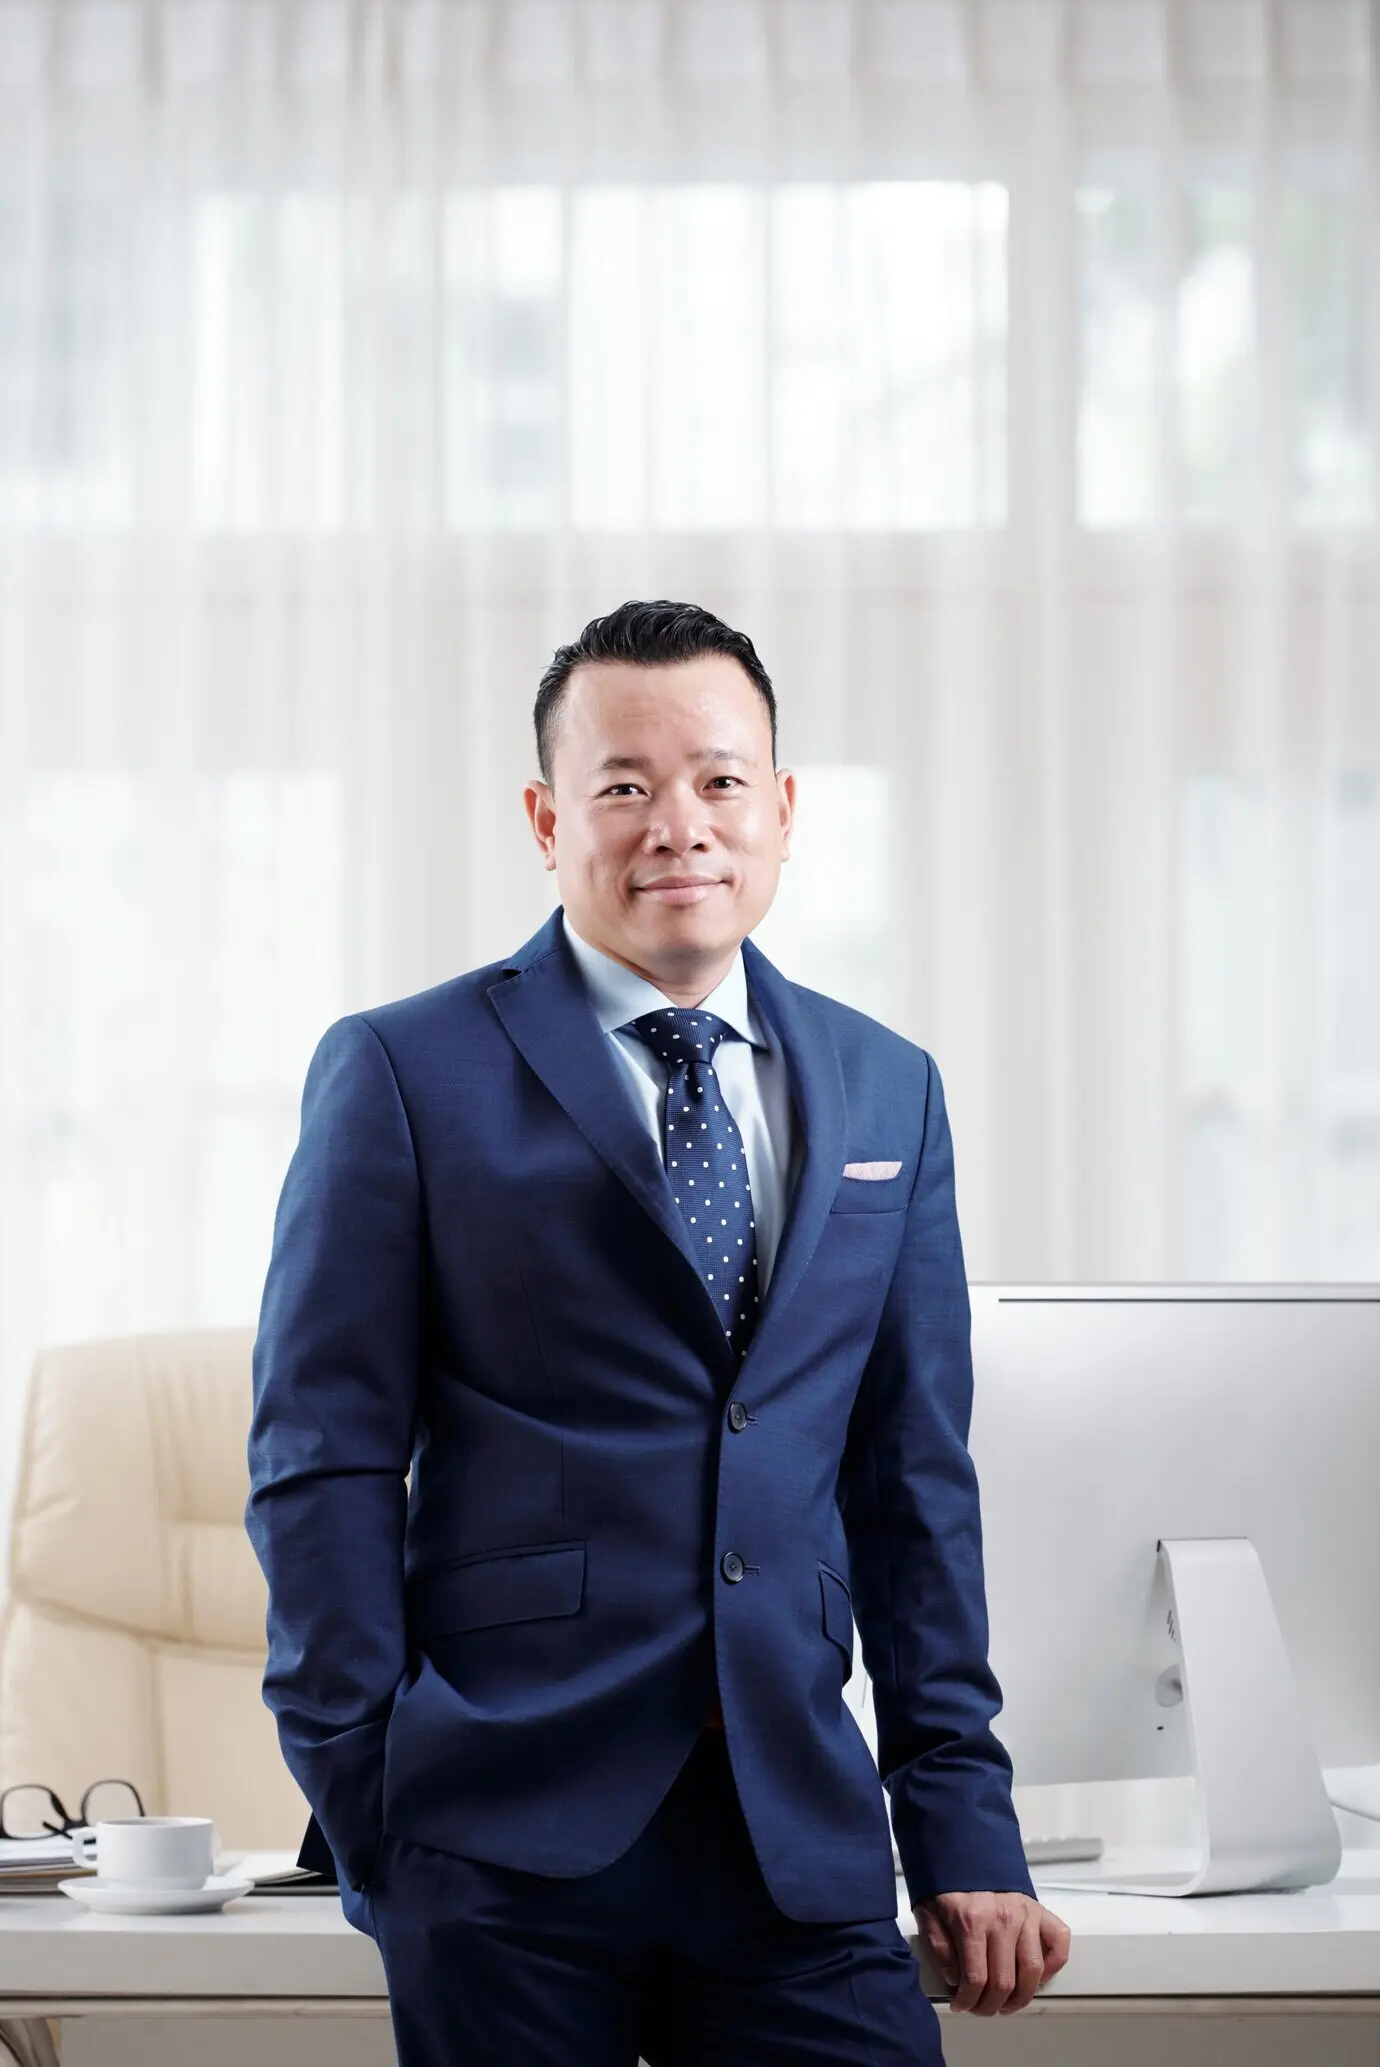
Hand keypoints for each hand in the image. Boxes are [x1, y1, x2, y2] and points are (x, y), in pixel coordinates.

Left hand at [914, 1890, 1070, 2015]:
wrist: (965, 1846)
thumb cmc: (947, 1881)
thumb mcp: (928, 1911)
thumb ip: (939, 1947)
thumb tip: (955, 1979)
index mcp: (972, 1919)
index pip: (976, 1979)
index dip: (968, 2001)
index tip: (961, 2004)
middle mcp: (1003, 1918)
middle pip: (1005, 1982)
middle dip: (991, 2005)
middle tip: (981, 2007)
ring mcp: (1026, 1914)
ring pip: (1033, 1971)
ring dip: (1021, 1997)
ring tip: (1006, 2003)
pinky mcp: (1040, 1911)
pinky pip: (1059, 1944)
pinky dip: (1053, 1966)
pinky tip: (1037, 1977)